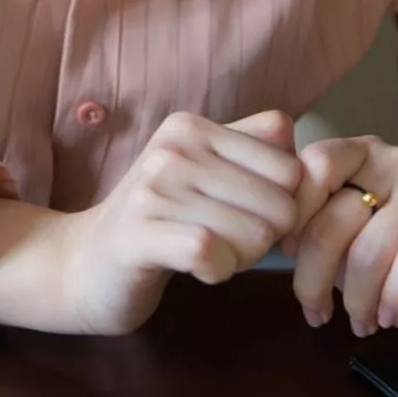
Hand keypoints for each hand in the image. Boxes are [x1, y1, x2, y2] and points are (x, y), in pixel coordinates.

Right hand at [58, 109, 302, 335]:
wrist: (86, 262)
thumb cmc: (162, 219)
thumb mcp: (205, 170)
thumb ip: (256, 149)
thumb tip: (311, 155)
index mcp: (192, 126)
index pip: (290, 166)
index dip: (286, 204)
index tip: (251, 218)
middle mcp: (172, 148)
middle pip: (280, 204)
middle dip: (265, 237)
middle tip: (225, 241)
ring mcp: (152, 189)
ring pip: (255, 234)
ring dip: (241, 259)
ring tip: (208, 254)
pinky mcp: (139, 234)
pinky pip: (212, 252)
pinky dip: (220, 270)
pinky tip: (200, 270)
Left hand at [283, 136, 397, 345]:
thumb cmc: (391, 267)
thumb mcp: (340, 245)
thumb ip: (312, 228)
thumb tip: (268, 233)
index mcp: (357, 154)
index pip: (314, 166)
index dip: (294, 214)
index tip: (285, 254)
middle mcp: (393, 159)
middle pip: (336, 216)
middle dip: (316, 277)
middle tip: (316, 315)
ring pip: (372, 247)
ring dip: (359, 299)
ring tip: (361, 322)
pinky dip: (395, 297)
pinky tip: (389, 317)